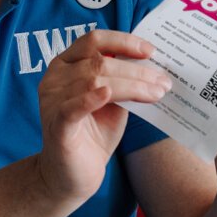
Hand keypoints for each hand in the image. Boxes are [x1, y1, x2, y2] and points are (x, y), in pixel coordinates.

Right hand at [34, 30, 172, 202]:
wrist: (72, 175)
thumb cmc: (92, 134)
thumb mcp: (111, 101)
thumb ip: (121, 80)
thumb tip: (152, 65)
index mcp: (65, 64)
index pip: (93, 40)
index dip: (123, 41)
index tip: (150, 51)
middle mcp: (55, 77)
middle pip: (99, 62)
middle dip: (137, 70)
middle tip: (163, 81)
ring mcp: (53, 101)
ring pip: (94, 81)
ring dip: (131, 86)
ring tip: (157, 93)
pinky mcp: (57, 126)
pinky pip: (73, 107)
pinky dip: (92, 98)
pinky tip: (109, 94)